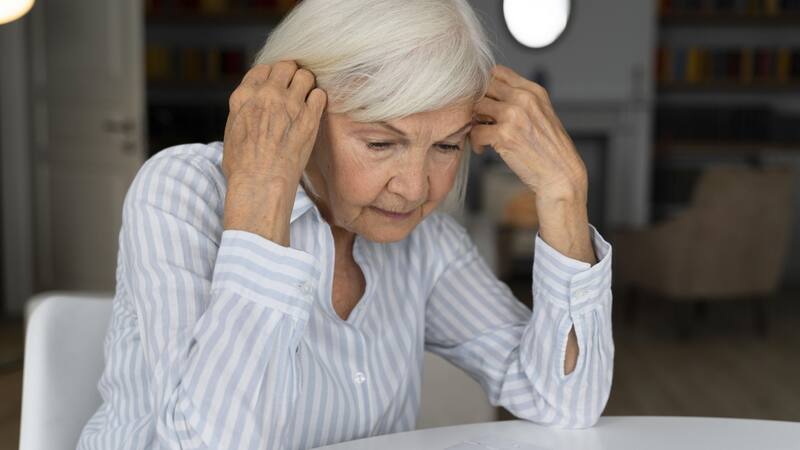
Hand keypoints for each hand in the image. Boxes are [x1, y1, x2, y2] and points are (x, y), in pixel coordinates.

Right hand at [222, 60, 326, 187]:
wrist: (260, 183)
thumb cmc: (243, 167)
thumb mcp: (232, 132)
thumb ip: (242, 112)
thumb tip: (250, 108)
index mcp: (243, 97)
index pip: (263, 69)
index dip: (272, 76)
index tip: (277, 85)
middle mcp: (266, 94)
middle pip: (285, 66)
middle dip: (291, 74)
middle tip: (295, 88)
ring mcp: (289, 104)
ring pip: (305, 75)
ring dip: (307, 84)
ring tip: (306, 98)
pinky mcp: (309, 117)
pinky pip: (320, 94)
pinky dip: (318, 99)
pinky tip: (314, 111)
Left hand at [469, 65, 587, 203]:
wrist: (561, 173)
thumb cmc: (550, 149)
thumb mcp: (541, 114)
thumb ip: (520, 100)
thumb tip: (491, 95)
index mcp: (534, 91)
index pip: (498, 72)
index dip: (486, 86)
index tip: (485, 101)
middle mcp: (524, 99)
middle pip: (484, 88)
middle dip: (478, 104)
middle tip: (480, 120)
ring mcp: (514, 115)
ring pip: (477, 108)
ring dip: (475, 122)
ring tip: (482, 136)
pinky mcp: (504, 135)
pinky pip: (476, 131)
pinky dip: (476, 142)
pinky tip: (484, 149)